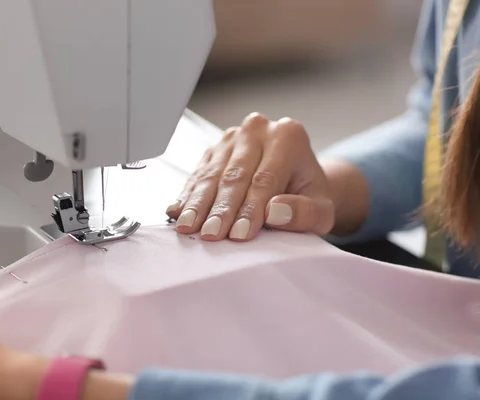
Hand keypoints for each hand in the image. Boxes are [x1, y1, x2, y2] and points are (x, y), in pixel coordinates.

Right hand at [167, 113, 334, 240]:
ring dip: (199, 204)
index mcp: (288, 136)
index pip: (265, 178)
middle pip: (235, 175)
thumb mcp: (321, 210)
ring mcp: (232, 138)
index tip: (239, 234)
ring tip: (189, 227)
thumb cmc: (308, 198)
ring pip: (212, 174)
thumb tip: (276, 213)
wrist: (296, 183)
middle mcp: (258, 130)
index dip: (250, 208)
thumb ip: (305, 213)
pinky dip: (188, 196)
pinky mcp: (214, 150)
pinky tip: (178, 213)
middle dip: (221, 209)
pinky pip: (198, 174)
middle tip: (211, 235)